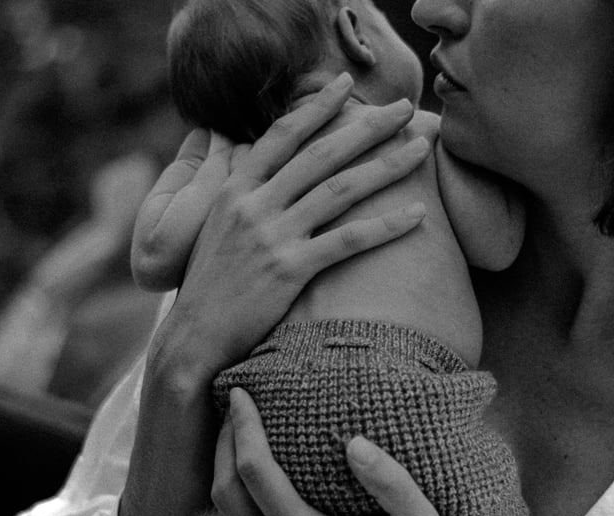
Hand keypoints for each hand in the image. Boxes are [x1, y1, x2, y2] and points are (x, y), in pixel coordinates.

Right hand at [147, 73, 430, 379]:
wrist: (193, 333)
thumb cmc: (210, 281)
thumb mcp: (215, 224)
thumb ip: (240, 191)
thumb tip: (256, 160)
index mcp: (235, 188)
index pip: (282, 135)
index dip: (317, 106)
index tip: (346, 84)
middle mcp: (254, 205)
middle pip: (321, 154)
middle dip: (367, 125)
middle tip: (405, 108)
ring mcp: (272, 236)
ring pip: (340, 189)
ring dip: (386, 165)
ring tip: (420, 149)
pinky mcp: (289, 270)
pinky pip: (348, 241)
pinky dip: (386, 226)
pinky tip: (418, 215)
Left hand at [211, 388, 465, 515]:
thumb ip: (390, 480)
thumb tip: (354, 442)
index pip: (256, 474)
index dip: (244, 429)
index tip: (240, 395)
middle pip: (227, 497)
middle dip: (223, 448)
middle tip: (234, 411)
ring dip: (222, 477)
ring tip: (236, 439)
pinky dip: (232, 507)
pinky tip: (249, 483)